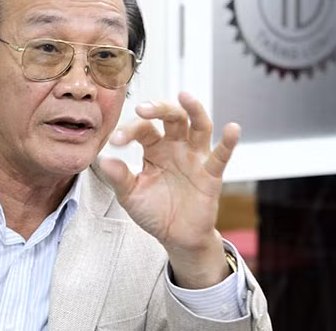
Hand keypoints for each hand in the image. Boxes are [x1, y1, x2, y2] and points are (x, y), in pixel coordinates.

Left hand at [98, 91, 239, 287]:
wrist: (176, 237)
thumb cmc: (154, 211)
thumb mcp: (130, 195)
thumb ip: (118, 178)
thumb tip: (103, 160)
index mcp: (154, 148)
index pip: (143, 129)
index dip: (129, 131)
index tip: (115, 141)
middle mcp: (176, 147)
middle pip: (172, 117)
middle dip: (159, 109)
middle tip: (143, 109)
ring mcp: (195, 158)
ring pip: (198, 126)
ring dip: (194, 110)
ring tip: (185, 97)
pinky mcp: (211, 174)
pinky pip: (221, 155)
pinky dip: (229, 142)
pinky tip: (232, 128)